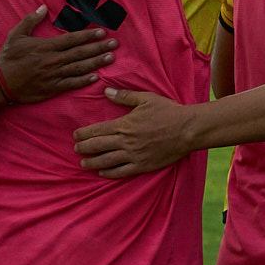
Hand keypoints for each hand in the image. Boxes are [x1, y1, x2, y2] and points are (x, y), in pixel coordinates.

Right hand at [0, 6, 116, 102]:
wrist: (0, 83)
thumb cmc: (9, 58)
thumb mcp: (16, 35)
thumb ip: (31, 20)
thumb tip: (43, 6)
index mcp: (46, 47)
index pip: (72, 40)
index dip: (88, 36)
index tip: (102, 32)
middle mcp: (53, 60)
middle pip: (80, 53)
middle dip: (99, 47)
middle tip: (115, 44)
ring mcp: (53, 75)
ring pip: (79, 68)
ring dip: (96, 62)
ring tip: (111, 58)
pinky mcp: (52, 88)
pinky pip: (71, 84)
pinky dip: (84, 80)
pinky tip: (96, 77)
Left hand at [73, 87, 198, 178]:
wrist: (188, 129)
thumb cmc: (168, 112)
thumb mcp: (147, 99)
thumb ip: (125, 96)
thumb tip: (106, 91)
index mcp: (124, 124)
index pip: (97, 130)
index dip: (84, 134)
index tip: (76, 136)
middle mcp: (125, 142)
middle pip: (98, 146)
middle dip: (84, 148)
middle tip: (76, 149)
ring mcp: (133, 155)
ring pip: (106, 161)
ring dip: (92, 162)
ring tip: (84, 163)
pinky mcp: (142, 165)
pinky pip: (121, 172)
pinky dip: (109, 173)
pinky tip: (102, 173)